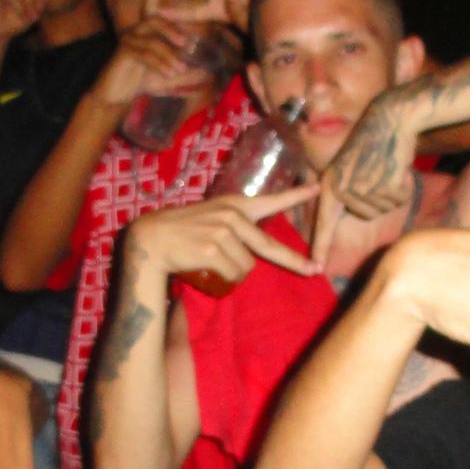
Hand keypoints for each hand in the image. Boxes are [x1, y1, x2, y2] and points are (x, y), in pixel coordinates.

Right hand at [92, 16, 196, 106]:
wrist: (115, 96)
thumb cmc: (140, 83)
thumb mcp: (167, 79)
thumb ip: (184, 75)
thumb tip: (205, 73)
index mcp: (146, 33)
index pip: (161, 19)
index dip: (174, 20)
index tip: (191, 36)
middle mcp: (136, 33)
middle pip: (154, 20)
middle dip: (172, 30)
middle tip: (185, 43)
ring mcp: (128, 41)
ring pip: (152, 42)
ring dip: (169, 56)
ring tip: (180, 70)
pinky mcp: (122, 53)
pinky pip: (144, 54)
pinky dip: (159, 63)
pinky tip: (168, 74)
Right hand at [126, 185, 321, 284]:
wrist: (151, 239)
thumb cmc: (180, 231)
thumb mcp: (210, 217)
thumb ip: (233, 226)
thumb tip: (252, 250)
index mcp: (234, 204)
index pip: (270, 200)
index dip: (295, 196)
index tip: (318, 189)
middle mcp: (232, 215)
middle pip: (270, 246)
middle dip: (294, 261)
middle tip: (313, 269)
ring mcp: (224, 232)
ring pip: (247, 266)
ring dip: (235, 273)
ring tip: (212, 264)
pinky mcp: (214, 249)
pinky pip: (233, 275)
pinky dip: (225, 279)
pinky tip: (207, 269)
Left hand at [311, 85, 421, 263]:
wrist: (388, 119)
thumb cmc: (369, 144)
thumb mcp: (346, 168)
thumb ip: (343, 192)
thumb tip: (344, 216)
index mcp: (330, 185)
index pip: (323, 222)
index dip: (321, 246)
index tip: (315, 267)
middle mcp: (342, 188)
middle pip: (365, 215)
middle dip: (376, 199)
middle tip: (374, 172)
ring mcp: (363, 187)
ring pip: (381, 208)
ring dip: (388, 192)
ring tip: (382, 168)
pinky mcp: (383, 183)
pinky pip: (397, 200)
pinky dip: (401, 187)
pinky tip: (394, 167)